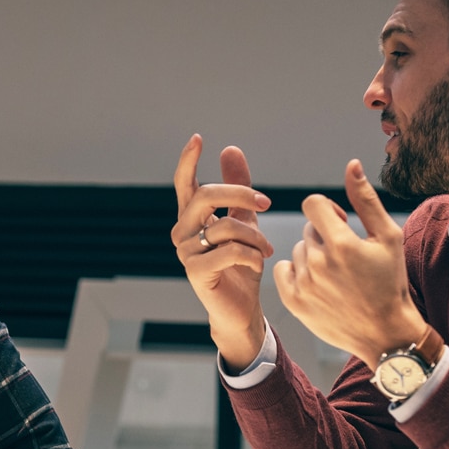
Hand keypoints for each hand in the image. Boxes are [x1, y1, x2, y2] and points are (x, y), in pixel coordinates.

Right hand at [171, 135, 274, 370]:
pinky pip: (229, 251)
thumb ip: (238, 189)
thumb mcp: (244, 221)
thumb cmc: (241, 265)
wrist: (240, 310)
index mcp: (191, 217)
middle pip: (206, 196)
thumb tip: (230, 150)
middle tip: (266, 202)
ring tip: (266, 249)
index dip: (188, 160)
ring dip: (254, 236)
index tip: (198, 138)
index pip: (185, 183)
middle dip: (239, 194)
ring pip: (225, 226)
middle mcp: (181, 231)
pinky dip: (251, 256)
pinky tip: (256, 264)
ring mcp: (185, 252)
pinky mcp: (196, 272)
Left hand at [272, 160, 428, 363]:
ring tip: (337, 277)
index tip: (342, 225)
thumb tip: (352, 165)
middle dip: (325, 237)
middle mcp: (318, 263)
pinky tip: (318, 284)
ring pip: (298, 251)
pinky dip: (297, 273)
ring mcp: (304, 284)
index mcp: (342, 244)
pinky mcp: (294, 302)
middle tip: (347, 259)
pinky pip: (283, 270)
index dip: (328, 211)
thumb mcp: (388, 238)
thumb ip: (365, 200)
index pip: (312, 205)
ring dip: (313, 257)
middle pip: (308, 229)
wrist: (385, 333)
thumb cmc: (391, 282)